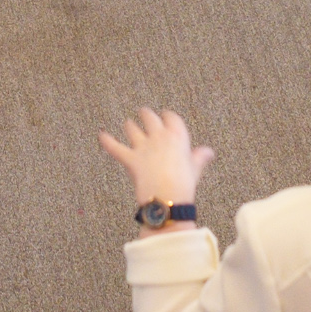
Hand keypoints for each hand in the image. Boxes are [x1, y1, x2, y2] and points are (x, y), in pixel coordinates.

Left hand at [98, 108, 213, 220]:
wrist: (168, 197)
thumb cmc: (185, 184)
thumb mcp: (195, 167)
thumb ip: (199, 157)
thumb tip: (209, 151)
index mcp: (177, 135)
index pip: (170, 117)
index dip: (166, 116)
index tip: (165, 116)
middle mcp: (159, 136)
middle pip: (149, 117)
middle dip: (146, 115)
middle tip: (143, 113)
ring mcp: (143, 147)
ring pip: (131, 128)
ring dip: (129, 126)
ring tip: (128, 124)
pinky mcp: (130, 159)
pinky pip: (115, 147)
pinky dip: (107, 141)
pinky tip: (101, 135)